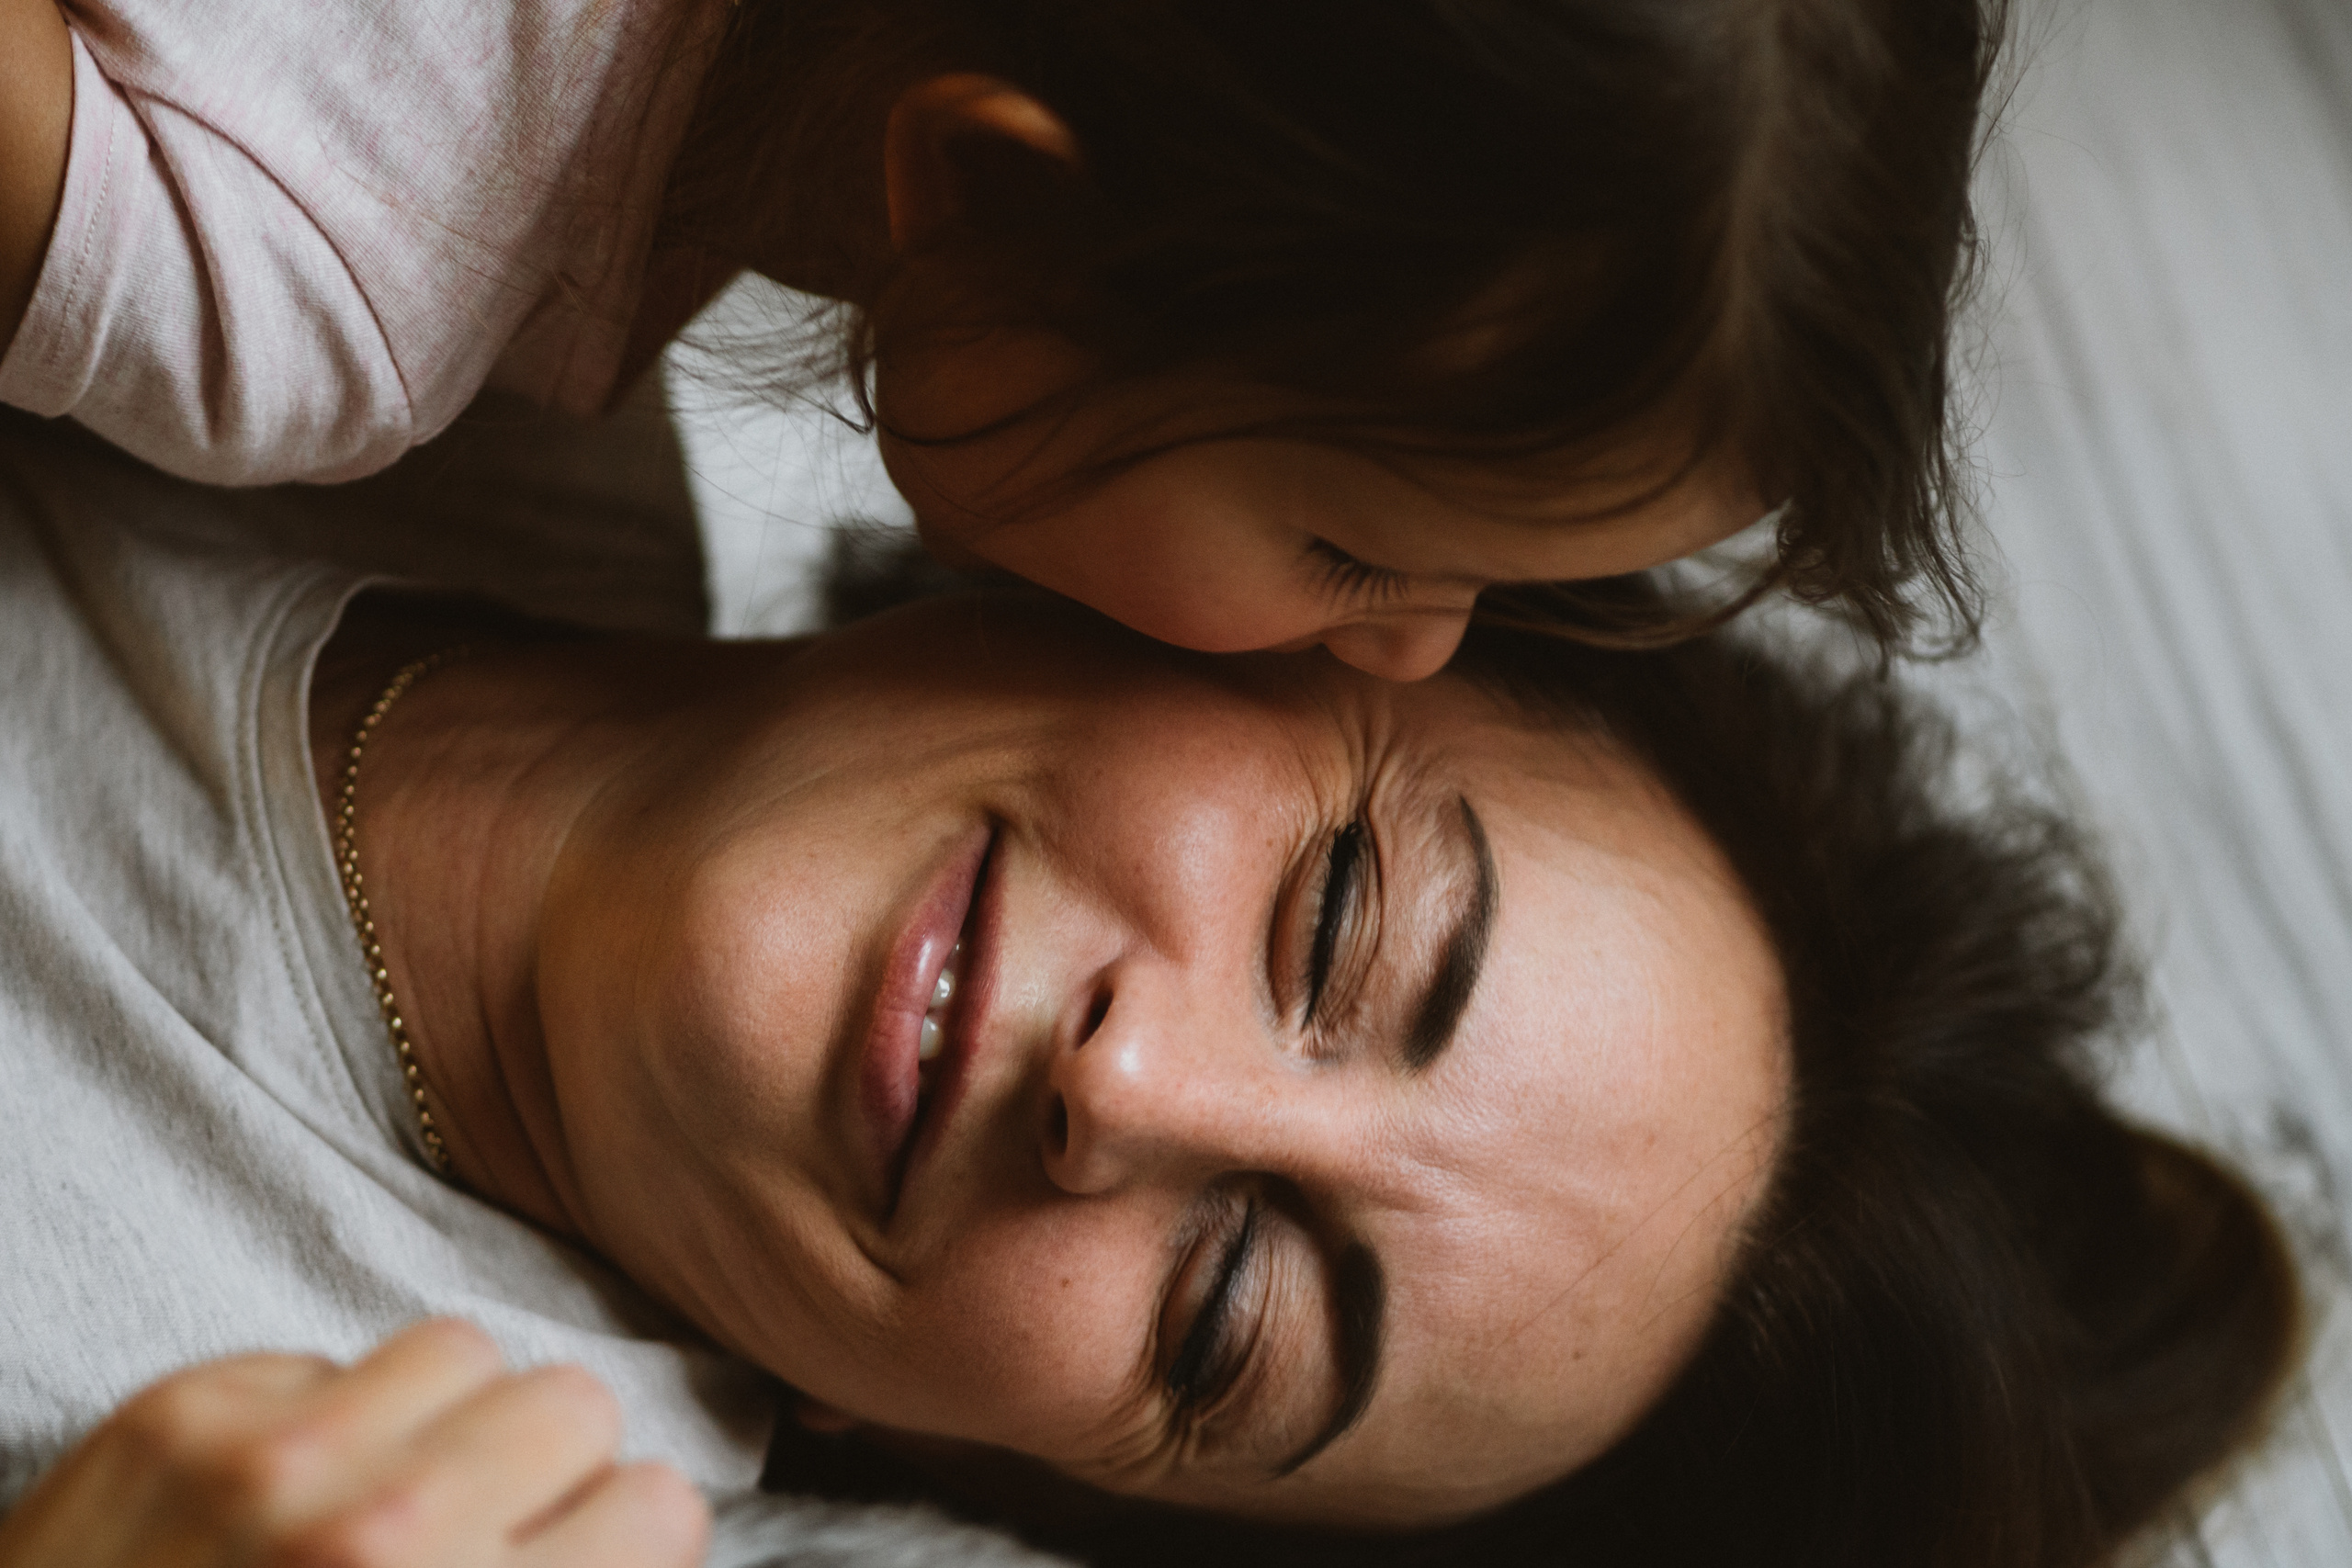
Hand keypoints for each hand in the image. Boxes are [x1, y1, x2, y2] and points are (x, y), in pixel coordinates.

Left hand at [0, 1319, 707, 1567]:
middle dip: (541, 1469)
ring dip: (438, 1420)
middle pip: (572, 1401)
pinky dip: (317, 1418)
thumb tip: (633, 1533)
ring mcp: (267, 1457)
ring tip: (385, 1494)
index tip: (577, 1560)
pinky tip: (282, 1498)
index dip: (619, 1540)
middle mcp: (377, 1530)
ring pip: (461, 1347)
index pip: (657, 1502)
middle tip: (486, 1530)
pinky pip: (322, 1356)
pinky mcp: (173, 1411)